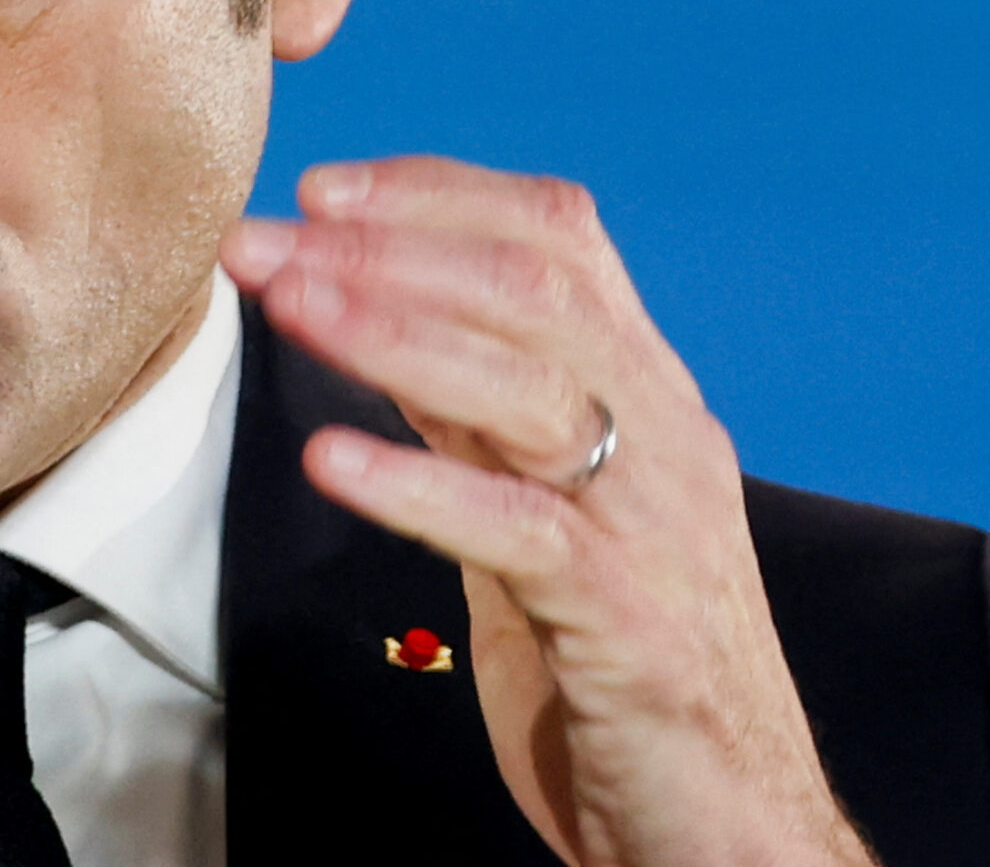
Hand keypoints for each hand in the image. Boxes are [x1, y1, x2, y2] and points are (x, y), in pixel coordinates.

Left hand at [222, 157, 872, 866]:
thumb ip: (476, 412)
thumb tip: (376, 307)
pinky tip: (331, 460)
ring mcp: (653, 526)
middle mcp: (662, 436)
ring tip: (283, 303)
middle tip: (262, 242)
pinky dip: (418, 485)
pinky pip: (520, 531)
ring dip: (388, 332)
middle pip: (533, 290)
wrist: (727, 828)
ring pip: (528, 387)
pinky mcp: (629, 624)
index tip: (321, 187)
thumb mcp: (537, 505)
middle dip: (385, 250)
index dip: (437, 195)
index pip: (558, 236)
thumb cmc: (621, 660)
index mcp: (645, 393)